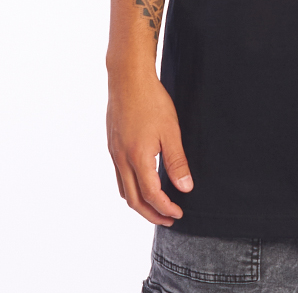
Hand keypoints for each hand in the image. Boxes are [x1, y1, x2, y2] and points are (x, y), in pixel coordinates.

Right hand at [106, 68, 193, 225]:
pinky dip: (131, 188)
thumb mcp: (171, 131)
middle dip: (151, 214)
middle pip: (133, 200)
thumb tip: (185, 188)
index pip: (151, 195)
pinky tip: (142, 182)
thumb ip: (177, 162)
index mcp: (137, 158)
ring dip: (139, 203)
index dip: (166, 208)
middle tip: (168, 218)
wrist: (128, 79)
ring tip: (156, 206)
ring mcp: (114, 153)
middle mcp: (121, 159)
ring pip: (124, 190)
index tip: (178, 213)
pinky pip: (119, 176)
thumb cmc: (151, 101)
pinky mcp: (112, 145)